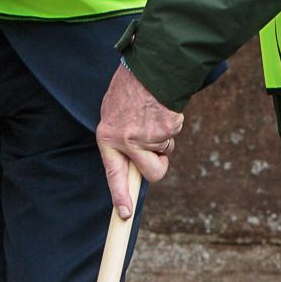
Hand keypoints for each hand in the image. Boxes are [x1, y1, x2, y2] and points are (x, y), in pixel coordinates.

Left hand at [96, 64, 185, 219]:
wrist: (150, 66)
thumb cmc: (129, 89)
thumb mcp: (112, 113)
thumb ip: (117, 139)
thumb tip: (129, 162)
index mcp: (107, 136)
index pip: (114, 174)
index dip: (120, 196)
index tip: (125, 215)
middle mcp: (127, 140)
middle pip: (152, 173)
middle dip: (158, 165)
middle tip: (155, 149)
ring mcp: (149, 136)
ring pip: (164, 153)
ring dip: (163, 140)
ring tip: (152, 115)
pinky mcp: (168, 129)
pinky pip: (172, 137)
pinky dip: (170, 126)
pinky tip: (161, 109)